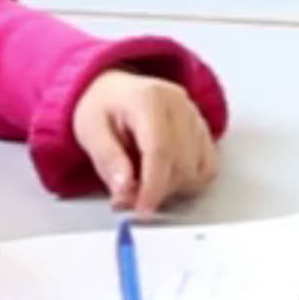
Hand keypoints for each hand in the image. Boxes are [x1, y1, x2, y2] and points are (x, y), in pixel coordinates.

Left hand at [72, 70, 219, 211]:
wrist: (116, 90)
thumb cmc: (103, 108)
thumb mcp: (90, 131)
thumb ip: (107, 160)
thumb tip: (125, 189)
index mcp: (147, 99)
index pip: (160, 149)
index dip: (153, 186)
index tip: (142, 208)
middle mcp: (177, 103)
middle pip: (181, 163)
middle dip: (158, 190)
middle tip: (130, 196)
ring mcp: (194, 115)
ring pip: (197, 168)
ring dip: (172, 187)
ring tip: (145, 182)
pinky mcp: (203, 129)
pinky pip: (208, 166)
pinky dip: (190, 181)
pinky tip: (167, 177)